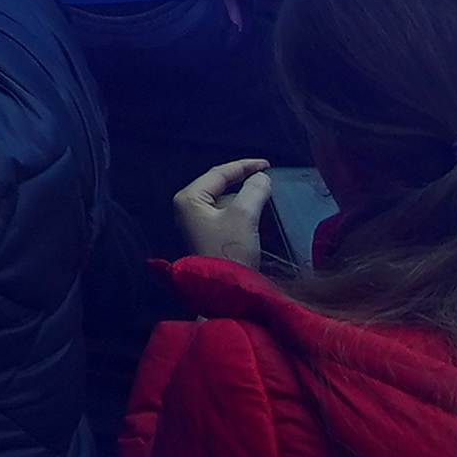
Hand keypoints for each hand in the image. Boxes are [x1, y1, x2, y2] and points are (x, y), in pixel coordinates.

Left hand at [171, 157, 282, 271]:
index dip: (244, 166)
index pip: (219, 173)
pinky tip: (257, 214)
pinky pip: (227, 215)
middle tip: (268, 178)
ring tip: (267, 196)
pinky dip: (243, 212)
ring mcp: (196, 223)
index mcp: (189, 198)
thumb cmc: (230, 250)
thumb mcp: (244, 215)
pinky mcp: (208, 236)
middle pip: (220, 186)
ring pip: (225, 201)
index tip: (267, 164)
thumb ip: (254, 190)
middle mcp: (188, 208)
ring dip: (245, 198)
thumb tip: (262, 178)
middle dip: (245, 182)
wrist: (226, 292)